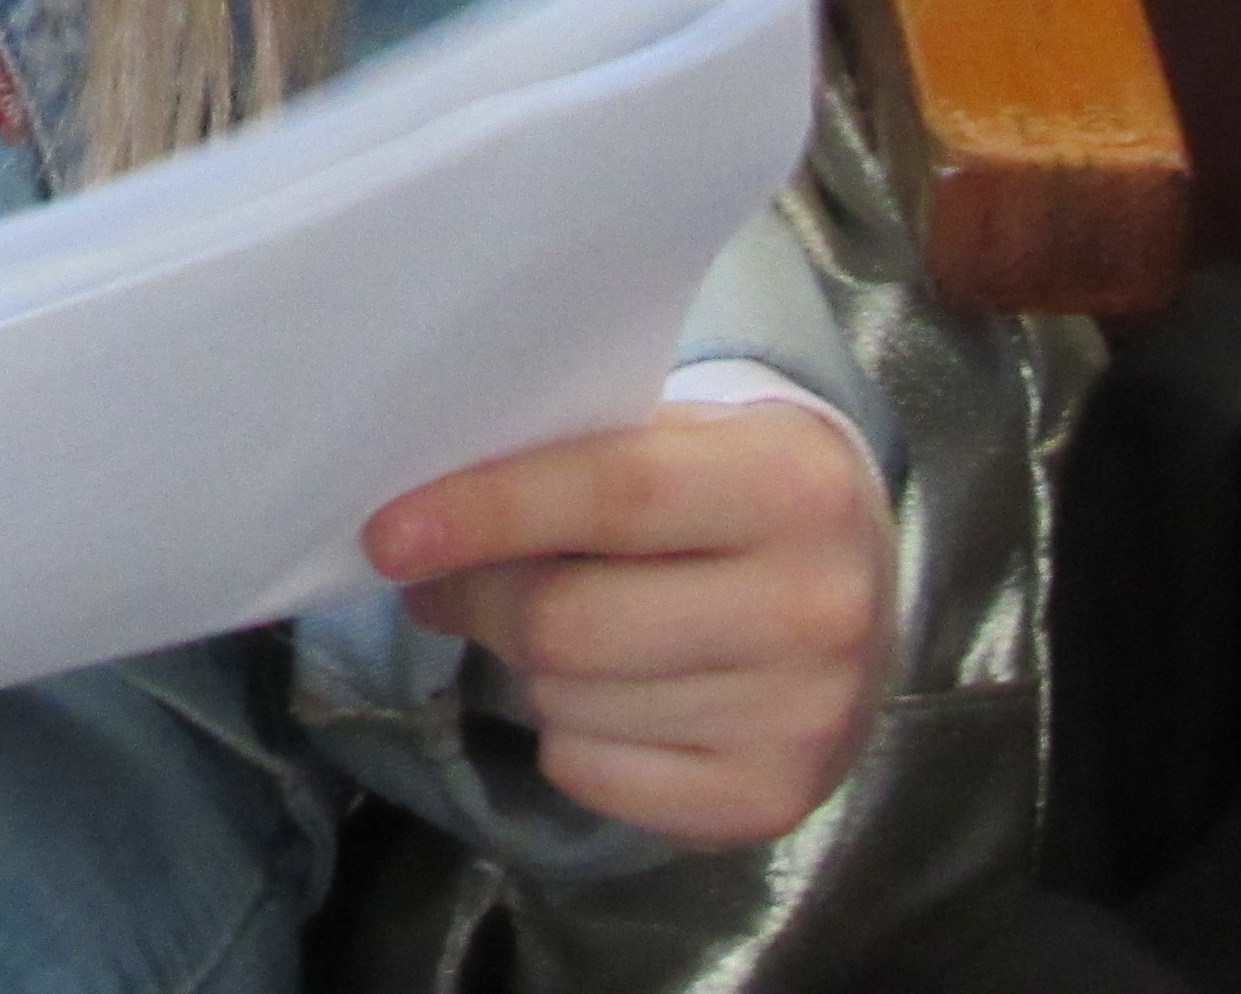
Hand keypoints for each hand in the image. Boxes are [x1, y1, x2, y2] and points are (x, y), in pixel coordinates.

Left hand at [363, 400, 890, 846]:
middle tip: (431, 579)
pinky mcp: (770, 801)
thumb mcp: (680, 440)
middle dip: (476, 599)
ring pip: (568, 703)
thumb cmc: (725, 493)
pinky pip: (591, 775)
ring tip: (551, 626)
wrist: (854, 591)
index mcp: (793, 483)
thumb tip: (418, 521)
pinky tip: (604, 692)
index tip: (386, 534)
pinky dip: (564, 737)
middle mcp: (814, 606)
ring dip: (522, 667)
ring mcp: (801, 717)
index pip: (611, 494)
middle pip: (569, 622)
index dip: (486, 512)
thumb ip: (570, 460)